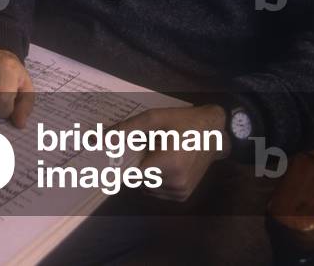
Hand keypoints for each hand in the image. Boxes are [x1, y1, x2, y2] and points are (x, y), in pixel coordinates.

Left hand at [114, 104, 229, 201]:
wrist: (214, 132)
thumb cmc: (183, 122)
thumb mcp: (155, 118)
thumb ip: (127, 129)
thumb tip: (100, 138)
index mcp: (168, 165)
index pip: (131, 174)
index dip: (121, 164)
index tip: (115, 157)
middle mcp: (175, 183)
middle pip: (138, 179)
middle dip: (137, 164)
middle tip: (146, 148)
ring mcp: (180, 191)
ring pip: (147, 186)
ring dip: (147, 173)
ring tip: (159, 154)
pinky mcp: (183, 194)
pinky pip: (158, 190)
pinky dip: (156, 179)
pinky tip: (165, 163)